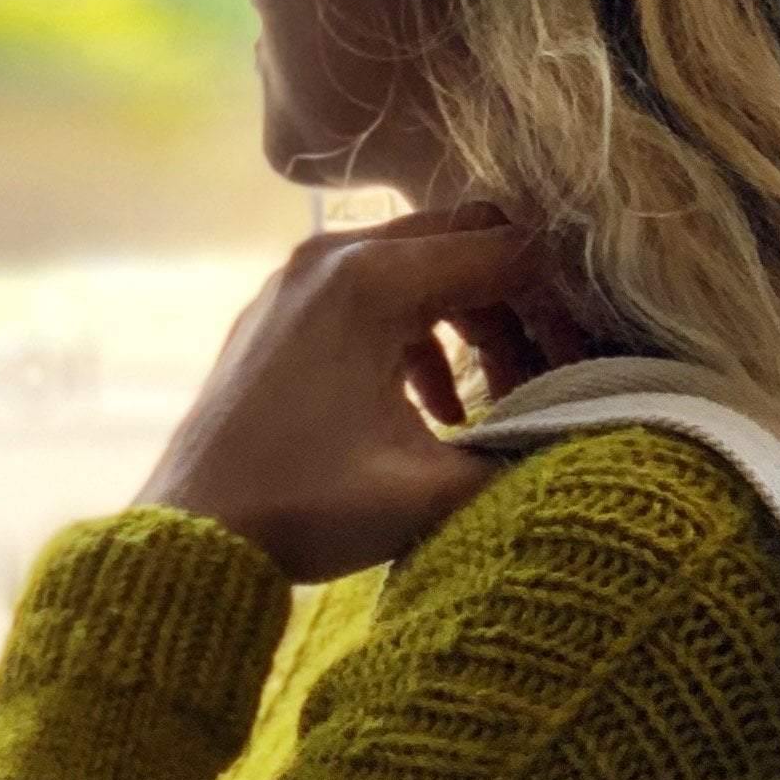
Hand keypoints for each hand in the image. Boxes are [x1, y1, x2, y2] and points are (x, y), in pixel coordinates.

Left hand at [138, 206, 593, 585]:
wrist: (188, 536)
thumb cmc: (300, 511)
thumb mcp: (426, 493)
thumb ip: (519, 456)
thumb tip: (589, 437)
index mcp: (370, 279)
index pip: (505, 253)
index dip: (563, 305)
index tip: (591, 361)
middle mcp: (333, 255)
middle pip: (465, 243)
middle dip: (520, 308)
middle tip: (552, 376)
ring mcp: (299, 279)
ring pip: (420, 270)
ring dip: (473, 325)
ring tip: (499, 404)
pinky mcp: (281, 312)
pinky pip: (373, 297)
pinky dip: (419, 339)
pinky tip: (437, 412)